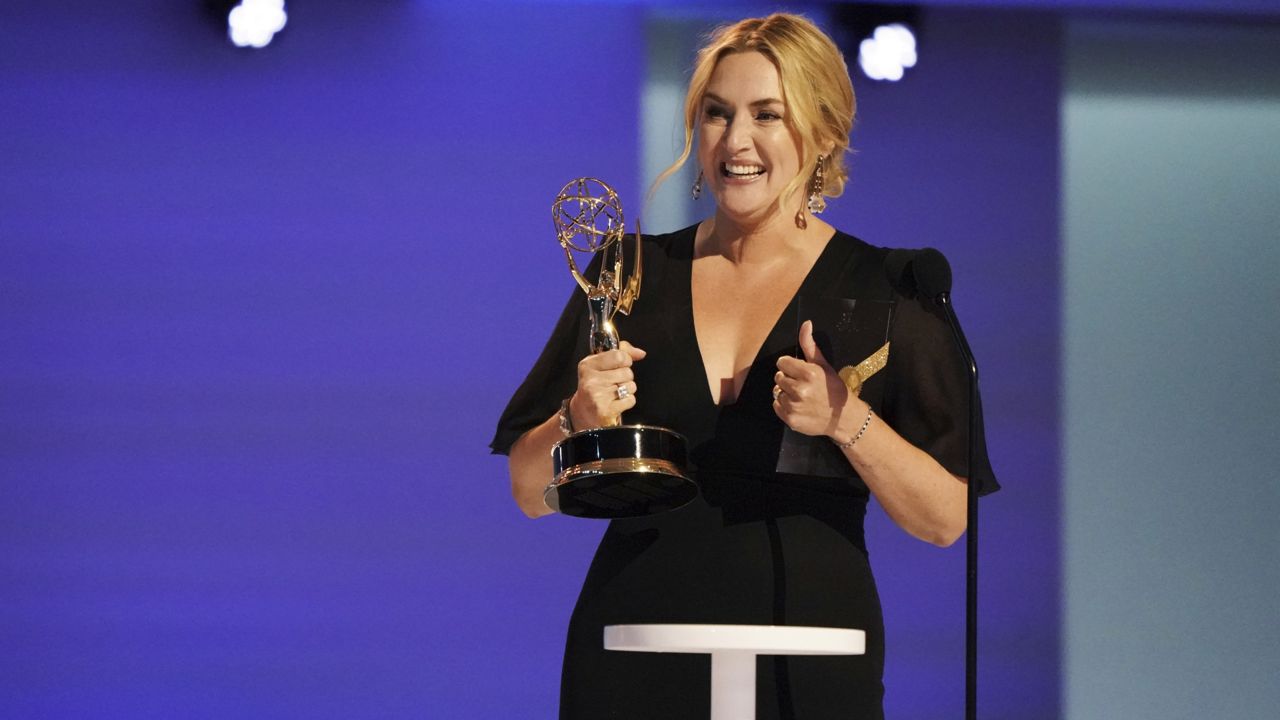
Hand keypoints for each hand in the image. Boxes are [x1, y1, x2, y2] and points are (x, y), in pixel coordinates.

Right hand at [570, 341, 644, 427]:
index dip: (625, 360)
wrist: (583, 411)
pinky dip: (627, 402)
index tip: (620, 365)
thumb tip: (641, 353)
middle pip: (627, 372)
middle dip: (626, 378)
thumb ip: (622, 352)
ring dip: (627, 390)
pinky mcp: (606, 411)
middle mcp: (591, 380)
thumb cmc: (594, 385)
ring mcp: (598, 396)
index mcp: (588, 365)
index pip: (619, 356)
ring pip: (630, 386)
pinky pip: (630, 400)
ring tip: (614, 393)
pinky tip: (615, 403)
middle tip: (613, 383)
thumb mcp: (600, 363)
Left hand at [773, 320, 851, 437]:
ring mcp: (794, 406)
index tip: (800, 372)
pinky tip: (799, 406)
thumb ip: (809, 345)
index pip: (782, 362)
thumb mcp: (823, 365)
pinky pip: (776, 405)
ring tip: (802, 397)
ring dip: (786, 393)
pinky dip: (784, 406)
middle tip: (803, 385)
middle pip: (778, 376)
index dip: (790, 366)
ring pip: (777, 391)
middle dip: (788, 379)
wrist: (843, 417)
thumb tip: (806, 324)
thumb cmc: (833, 389)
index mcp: (808, 373)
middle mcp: (799, 390)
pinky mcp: (790, 419)